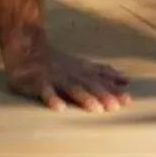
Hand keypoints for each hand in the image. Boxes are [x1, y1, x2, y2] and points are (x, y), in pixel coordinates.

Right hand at [5, 43, 131, 112]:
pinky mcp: (38, 82)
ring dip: (84, 97)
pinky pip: (45, 91)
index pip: (100, 80)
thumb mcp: (82, 65)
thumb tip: (126, 80)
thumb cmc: (58, 62)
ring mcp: (55, 77)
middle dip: (103, 95)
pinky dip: (52, 99)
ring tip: (96, 108)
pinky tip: (59, 108)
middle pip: (89, 85)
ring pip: (71, 88)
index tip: (128, 100)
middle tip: (115, 106)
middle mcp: (71, 74)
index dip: (113, 89)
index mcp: (82, 71)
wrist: (27, 48)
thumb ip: (102, 73)